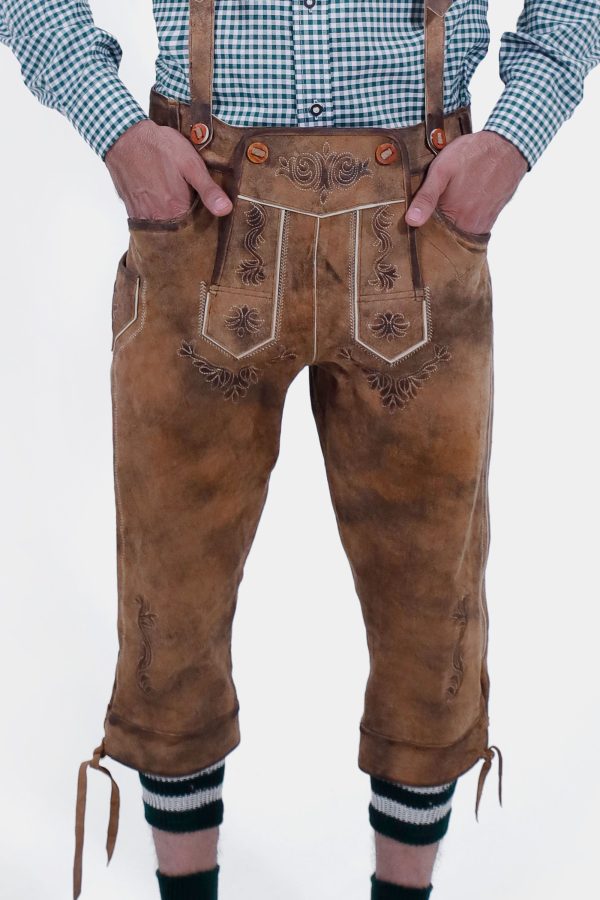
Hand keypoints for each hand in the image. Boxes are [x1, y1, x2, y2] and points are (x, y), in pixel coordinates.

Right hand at [105, 119, 232, 219]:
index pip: (197, 231)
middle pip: (179, 233)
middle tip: (195, 214)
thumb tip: (226, 210)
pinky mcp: (132, 211)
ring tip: (180, 210)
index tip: (212, 221)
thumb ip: (208, 190)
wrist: (125, 137)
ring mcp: (143, 216)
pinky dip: (159, 221)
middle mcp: (158, 218)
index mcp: (176, 210)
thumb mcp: (191, 164)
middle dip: (190, 229)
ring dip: (174, 225)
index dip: (205, 227)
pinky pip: (149, 225)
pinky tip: (164, 207)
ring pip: (164, 231)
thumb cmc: (160, 147)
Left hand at [406, 130, 528, 235]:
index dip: (420, 227)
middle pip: (444, 236)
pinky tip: (459, 207)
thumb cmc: (472, 154)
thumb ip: (426, 197)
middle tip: (428, 212)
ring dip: (448, 226)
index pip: (429, 234)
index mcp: (453, 216)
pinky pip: (471, 230)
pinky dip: (462, 223)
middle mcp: (469, 225)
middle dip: (433, 229)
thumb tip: (411, 221)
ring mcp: (481, 224)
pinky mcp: (490, 219)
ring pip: (457, 234)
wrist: (507, 147)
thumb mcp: (442, 170)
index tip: (410, 221)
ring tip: (444, 207)